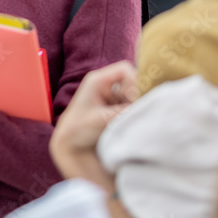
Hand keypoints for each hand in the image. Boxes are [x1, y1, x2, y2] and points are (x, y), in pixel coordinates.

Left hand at [49, 61, 137, 187]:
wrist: (70, 147)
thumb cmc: (78, 130)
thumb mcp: (101, 120)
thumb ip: (123, 112)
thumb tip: (146, 106)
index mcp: (97, 80)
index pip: (124, 70)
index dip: (135, 81)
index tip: (138, 100)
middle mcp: (106, 85)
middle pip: (133, 82)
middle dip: (139, 96)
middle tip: (140, 111)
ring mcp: (113, 96)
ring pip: (136, 95)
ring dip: (138, 106)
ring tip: (134, 119)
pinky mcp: (117, 108)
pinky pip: (133, 105)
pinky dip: (136, 112)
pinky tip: (133, 122)